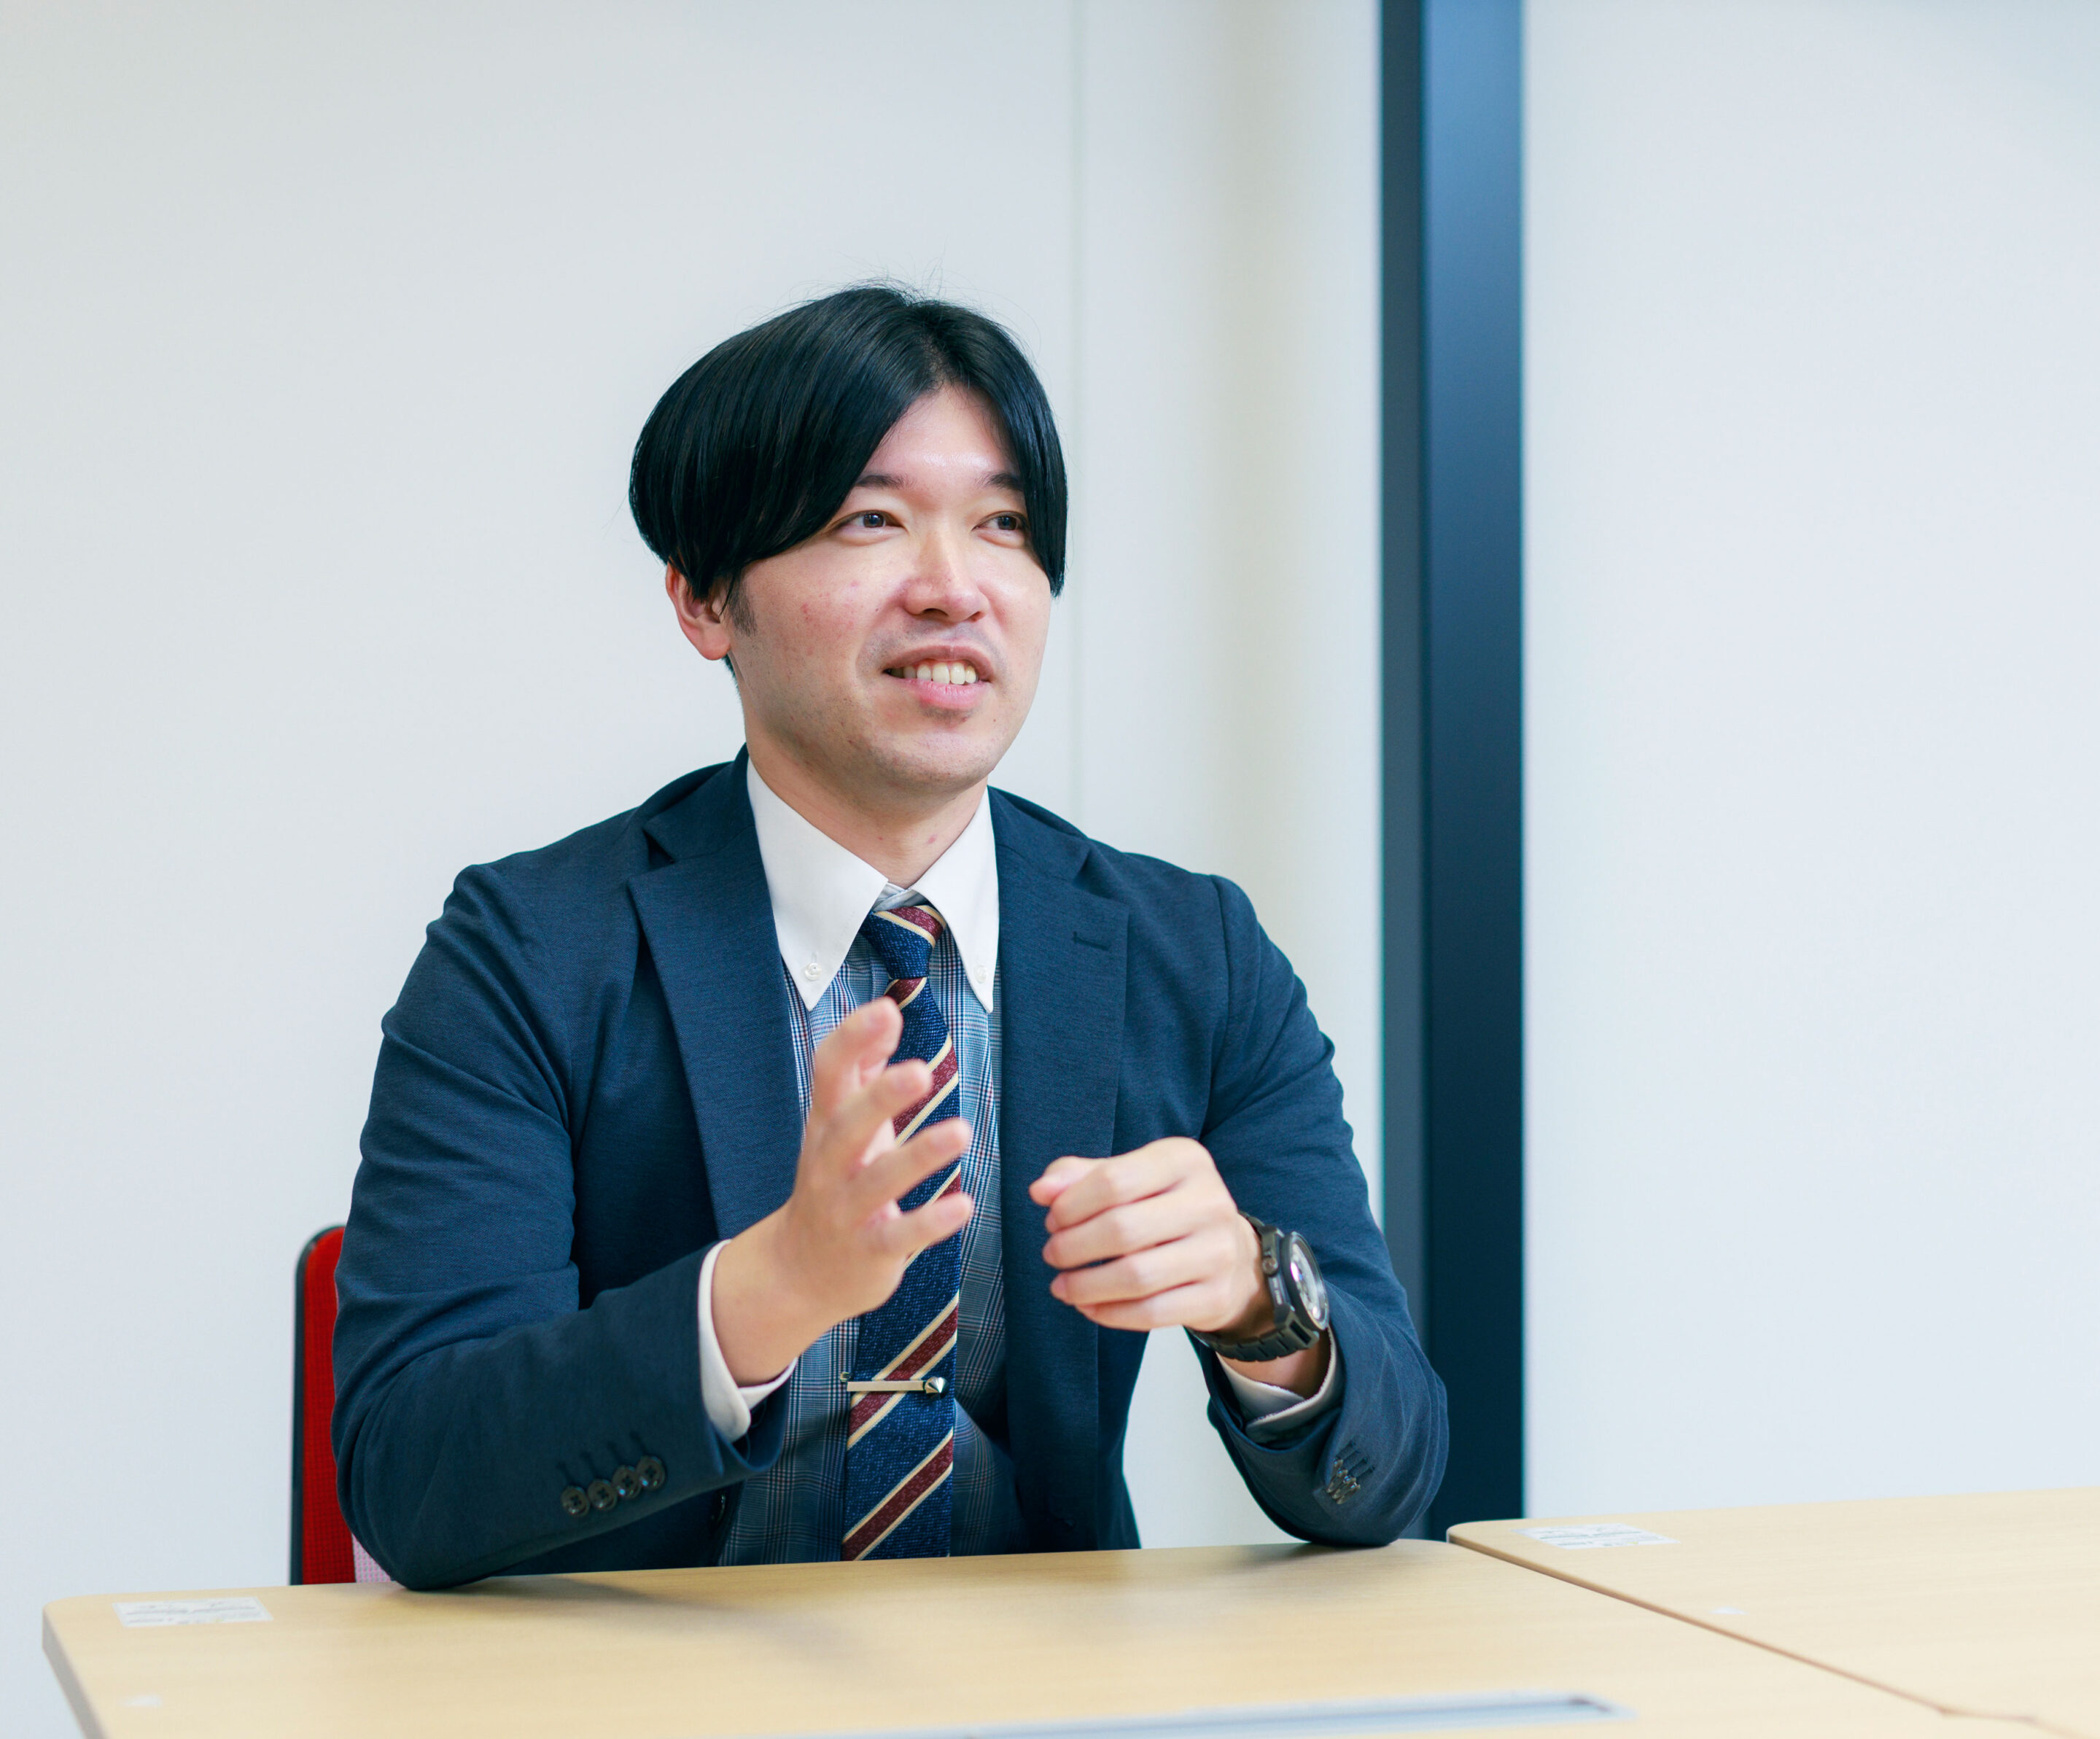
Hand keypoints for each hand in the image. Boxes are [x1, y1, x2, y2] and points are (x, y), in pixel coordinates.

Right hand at [712, 997, 972, 1383]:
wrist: (799, 1272)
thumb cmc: (834, 1182)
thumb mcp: (839, 1124)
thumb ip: (862, 1069)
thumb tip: (886, 1011)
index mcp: (826, 1124)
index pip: (829, 1073)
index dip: (853, 1040)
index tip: (886, 1010)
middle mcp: (829, 1163)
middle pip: (848, 1125)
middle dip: (880, 1098)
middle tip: (919, 1071)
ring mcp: (845, 1209)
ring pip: (879, 1181)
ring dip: (920, 1155)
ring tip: (961, 1131)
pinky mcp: (868, 1250)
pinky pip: (900, 1237)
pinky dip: (930, 1223)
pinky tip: (964, 1206)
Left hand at [1031, 1138, 1328, 1395]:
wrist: (1230, 1253)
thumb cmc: (1166, 1209)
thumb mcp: (1131, 1177)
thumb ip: (1081, 1176)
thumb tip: (1042, 1190)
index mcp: (1185, 1160)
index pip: (1113, 1181)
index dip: (1070, 1206)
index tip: (1052, 1220)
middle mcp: (1209, 1201)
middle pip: (1121, 1229)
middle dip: (1072, 1247)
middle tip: (1053, 1254)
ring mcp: (1217, 1252)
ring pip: (1135, 1276)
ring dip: (1084, 1285)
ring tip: (1063, 1285)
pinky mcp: (1215, 1297)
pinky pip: (1150, 1312)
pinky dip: (1109, 1313)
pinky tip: (1089, 1305)